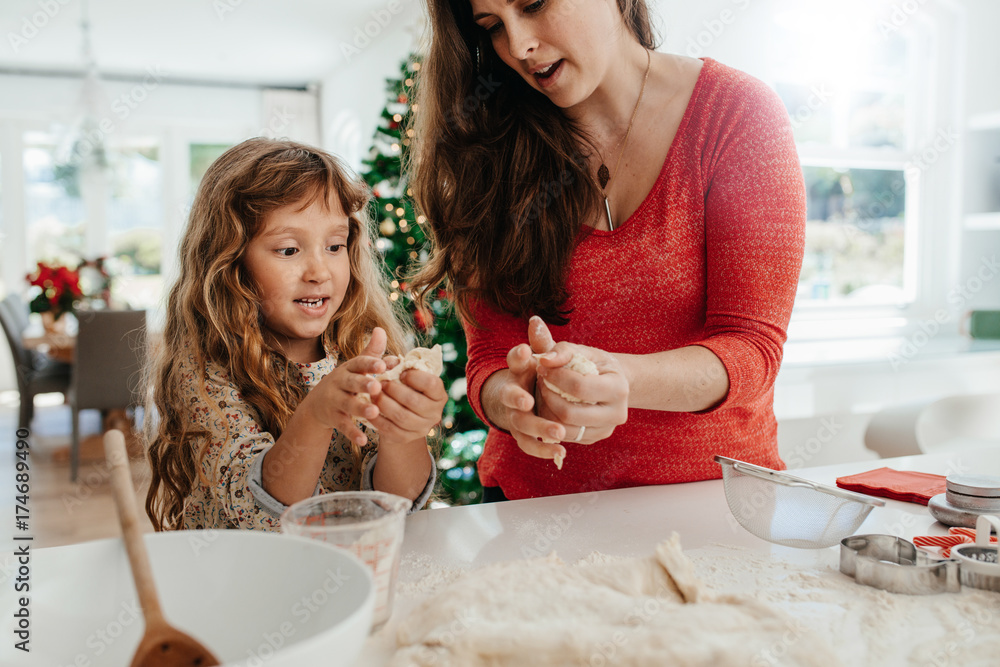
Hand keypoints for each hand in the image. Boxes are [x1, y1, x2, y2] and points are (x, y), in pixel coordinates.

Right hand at [308, 327, 387, 445]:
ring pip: (347, 404)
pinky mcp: (332, 418)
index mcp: (348, 368)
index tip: (384, 365)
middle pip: (351, 382)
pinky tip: (363, 440)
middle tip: (377, 387)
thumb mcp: (356, 367)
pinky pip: (343, 425)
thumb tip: (381, 329)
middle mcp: (339, 382)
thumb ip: (371, 352)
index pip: (359, 363)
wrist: (317, 405)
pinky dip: (352, 433)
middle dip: (363, 384)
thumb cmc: (346, 382)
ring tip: (374, 413)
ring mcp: (334, 400)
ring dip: (360, 409)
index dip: (370, 364)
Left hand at [370, 368, 447, 445]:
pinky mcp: (406, 438)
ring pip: (401, 416)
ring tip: (373, 394)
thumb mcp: (408, 375)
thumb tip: (386, 358)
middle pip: (414, 401)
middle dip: (394, 390)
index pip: (431, 384)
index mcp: (439, 395)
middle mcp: (435, 413)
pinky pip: (390, 429)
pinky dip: (377, 418)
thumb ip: (399, 364)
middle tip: (381, 383)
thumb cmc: (406, 388)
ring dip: (383, 403)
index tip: (401, 373)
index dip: (414, 376)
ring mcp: (422, 428)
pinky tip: (370, 409)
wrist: (403, 415)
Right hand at [494, 317, 568, 463]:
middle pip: (511, 398)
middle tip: (528, 400)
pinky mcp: (524, 435)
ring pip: (522, 426)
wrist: (524, 400)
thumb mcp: (540, 358)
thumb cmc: (537, 375)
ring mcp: (516, 417)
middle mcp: (512, 395)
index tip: (524, 352)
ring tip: (559, 432)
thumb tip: (536, 320)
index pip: (513, 362)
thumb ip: (542, 344)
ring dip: (539, 429)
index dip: (516, 357)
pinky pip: (530, 446)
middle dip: (517, 399)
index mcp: (517, 372)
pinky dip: (544, 451)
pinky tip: (561, 453)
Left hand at [533, 321, 628, 444]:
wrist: (612, 383)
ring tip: (542, 391)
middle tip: (539, 380)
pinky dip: (551, 421)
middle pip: (570, 413)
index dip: (556, 377)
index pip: (579, 387)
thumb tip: (544, 360)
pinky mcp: (593, 439)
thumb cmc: (595, 363)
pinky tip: (548, 404)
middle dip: (548, 395)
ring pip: (564, 428)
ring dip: (546, 409)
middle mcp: (616, 414)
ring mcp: (604, 430)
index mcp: (618, 388)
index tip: (542, 367)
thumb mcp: (583, 351)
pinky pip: (564, 435)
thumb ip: (563, 351)